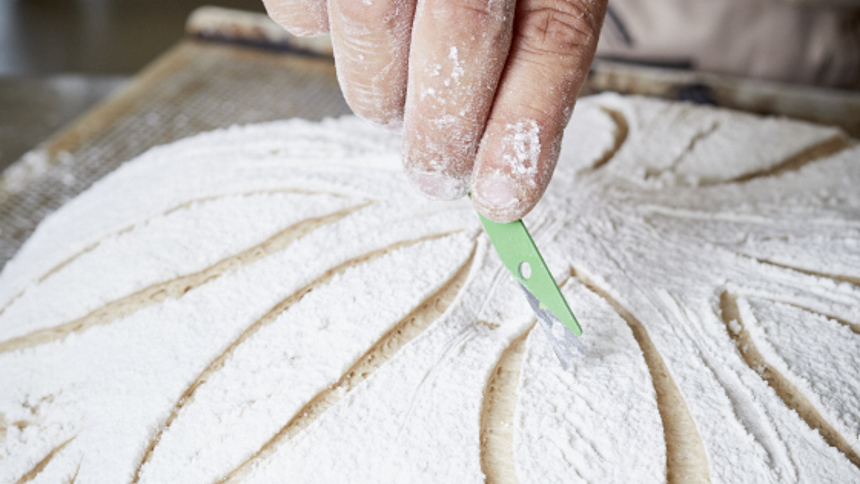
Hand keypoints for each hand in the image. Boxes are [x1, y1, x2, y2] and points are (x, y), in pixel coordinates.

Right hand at [264, 0, 606, 221]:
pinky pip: (301, 7)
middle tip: (437, 172)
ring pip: (368, 27)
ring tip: (395, 100)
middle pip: (459, 37)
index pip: (551, 32)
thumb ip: (530, 41)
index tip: (505, 195)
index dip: (527, 124)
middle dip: (443, 131)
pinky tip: (354, 23)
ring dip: (380, 92)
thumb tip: (503, 164)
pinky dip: (322, 31)